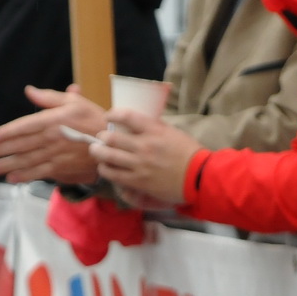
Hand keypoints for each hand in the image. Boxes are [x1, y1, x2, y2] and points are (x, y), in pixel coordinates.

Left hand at [0, 84, 104, 183]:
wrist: (113, 142)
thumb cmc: (92, 119)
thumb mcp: (74, 103)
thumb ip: (49, 98)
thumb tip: (29, 91)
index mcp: (54, 120)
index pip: (26, 126)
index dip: (8, 132)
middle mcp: (53, 138)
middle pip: (22, 145)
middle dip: (0, 150)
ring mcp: (57, 155)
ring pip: (27, 161)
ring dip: (7, 165)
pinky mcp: (62, 168)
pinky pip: (40, 173)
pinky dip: (25, 176)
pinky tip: (11, 178)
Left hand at [89, 109, 203, 206]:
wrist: (198, 177)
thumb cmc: (188, 153)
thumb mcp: (172, 132)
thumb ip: (153, 127)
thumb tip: (136, 123)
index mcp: (154, 130)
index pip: (126, 116)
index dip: (112, 114)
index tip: (108, 116)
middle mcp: (144, 146)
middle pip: (110, 137)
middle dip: (101, 137)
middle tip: (100, 138)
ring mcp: (140, 164)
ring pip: (107, 156)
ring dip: (98, 153)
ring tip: (97, 152)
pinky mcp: (138, 181)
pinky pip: (113, 174)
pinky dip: (105, 170)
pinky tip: (106, 168)